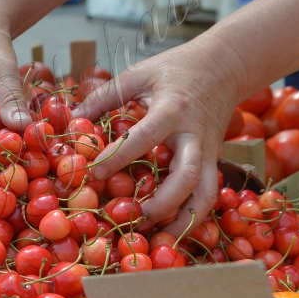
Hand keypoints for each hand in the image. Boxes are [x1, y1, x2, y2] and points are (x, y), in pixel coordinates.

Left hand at [73, 39, 242, 236]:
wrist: (225, 65)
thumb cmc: (176, 68)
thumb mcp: (139, 73)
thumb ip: (105, 95)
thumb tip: (73, 117)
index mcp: (173, 110)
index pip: (145, 138)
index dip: (119, 157)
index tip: (95, 173)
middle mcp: (195, 135)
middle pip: (187, 177)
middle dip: (162, 202)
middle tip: (135, 216)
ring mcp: (209, 151)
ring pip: (206, 193)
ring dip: (184, 218)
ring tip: (158, 233)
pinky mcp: (215, 159)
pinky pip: (210, 192)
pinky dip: (194, 214)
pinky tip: (173, 227)